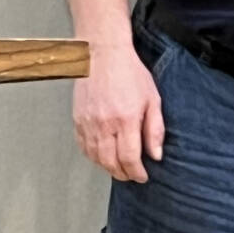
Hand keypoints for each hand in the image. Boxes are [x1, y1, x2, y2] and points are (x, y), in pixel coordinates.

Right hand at [73, 42, 163, 182]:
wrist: (103, 56)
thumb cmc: (131, 74)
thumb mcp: (153, 98)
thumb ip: (155, 128)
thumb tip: (156, 154)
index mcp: (126, 119)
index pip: (129, 157)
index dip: (136, 172)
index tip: (143, 177)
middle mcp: (104, 125)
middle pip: (110, 162)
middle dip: (123, 174)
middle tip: (132, 176)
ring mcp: (87, 124)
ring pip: (95, 158)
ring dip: (108, 168)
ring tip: (120, 170)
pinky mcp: (77, 121)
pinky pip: (84, 148)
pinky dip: (93, 157)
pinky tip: (103, 157)